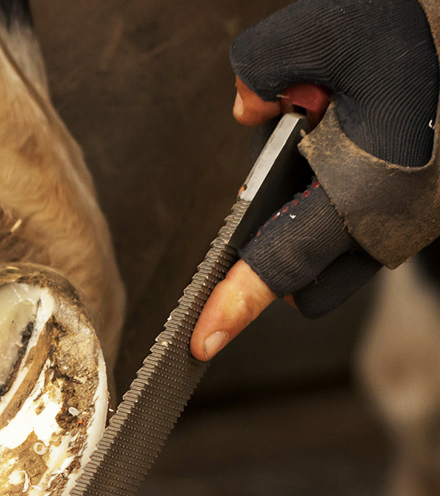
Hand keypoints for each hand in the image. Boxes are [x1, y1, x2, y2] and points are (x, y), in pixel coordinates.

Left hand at [192, 0, 438, 360]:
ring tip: (317, 145)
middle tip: (273, 179)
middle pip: (301, 280)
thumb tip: (248, 108)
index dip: (234, 304)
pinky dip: (334, 206)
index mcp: (367, 192)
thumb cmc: (432, 33)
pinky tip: (339, 145)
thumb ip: (266, 64)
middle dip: (270, 251)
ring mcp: (410, 224)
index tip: (202, 341)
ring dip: (304, 226)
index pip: (281, 264)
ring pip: (331, 263)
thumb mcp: (336, 26)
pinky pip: (358, 235)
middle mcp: (391, 223)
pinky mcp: (420, 213)